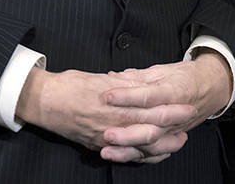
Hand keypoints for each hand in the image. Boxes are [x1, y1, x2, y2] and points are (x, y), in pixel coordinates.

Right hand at [15, 69, 193, 153]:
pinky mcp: (98, 145)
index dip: (171, 109)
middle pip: (150, 129)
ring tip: (178, 142)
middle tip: (190, 124)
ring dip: (162, 145)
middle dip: (173, 128)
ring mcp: (106, 138)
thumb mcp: (98, 79)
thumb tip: (139, 83)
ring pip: (141, 146)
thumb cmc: (69, 86)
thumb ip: (121, 84)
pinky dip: (142, 155)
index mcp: (115, 103)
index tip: (187, 105)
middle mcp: (113, 124)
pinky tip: (153, 154)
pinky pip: (126, 154)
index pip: (150, 108)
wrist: (44, 102)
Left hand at [99, 54, 232, 161]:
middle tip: (106, 133)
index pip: (147, 96)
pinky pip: (155, 154)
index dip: (126, 97)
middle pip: (150, 128)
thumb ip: (137, 75)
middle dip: (126, 134)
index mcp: (172, 92)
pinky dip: (137, 157)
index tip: (107, 96)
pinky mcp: (171, 139)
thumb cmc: (186, 77)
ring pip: (151, 146)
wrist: (211, 87)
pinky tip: (119, 157)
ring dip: (128, 150)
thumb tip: (113, 77)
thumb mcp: (163, 70)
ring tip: (106, 151)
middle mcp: (174, 115)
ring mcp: (173, 130)